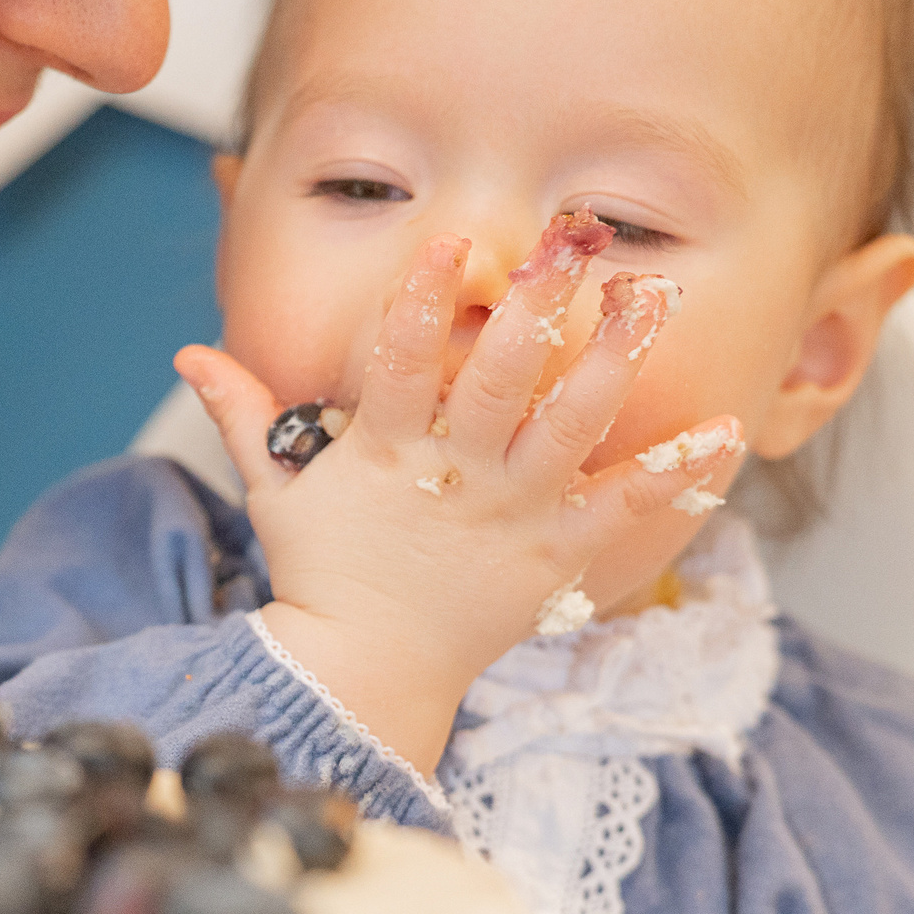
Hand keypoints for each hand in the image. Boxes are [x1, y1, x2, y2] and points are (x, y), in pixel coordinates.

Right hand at [175, 218, 741, 772]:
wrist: (363, 673)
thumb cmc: (322, 577)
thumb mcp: (275, 492)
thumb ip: (244, 414)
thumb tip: (189, 352)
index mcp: (382, 452)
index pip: (400, 360)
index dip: (425, 299)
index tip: (452, 240)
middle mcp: (452, 474)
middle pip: (498, 378)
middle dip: (533, 306)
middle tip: (569, 242)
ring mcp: (509, 514)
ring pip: (568, 425)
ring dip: (613, 360)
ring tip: (652, 296)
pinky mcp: (553, 556)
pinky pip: (621, 509)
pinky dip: (673, 473)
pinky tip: (724, 428)